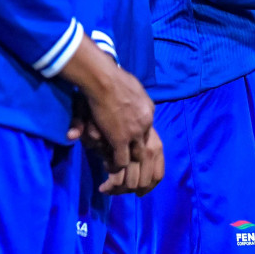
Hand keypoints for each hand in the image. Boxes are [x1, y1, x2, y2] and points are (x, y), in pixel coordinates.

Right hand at [61, 38, 154, 173]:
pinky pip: (122, 161)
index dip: (140, 142)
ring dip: (130, 168)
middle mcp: (146, 123)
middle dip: (141, 161)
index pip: (149, 132)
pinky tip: (109, 168)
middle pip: (148, 149)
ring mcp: (135, 133)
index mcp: (149, 110)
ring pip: (137, 159)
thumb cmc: (113, 78)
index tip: (133, 148)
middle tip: (134, 170)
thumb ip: (134, 97)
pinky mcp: (120, 139)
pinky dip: (116, 167)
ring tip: (123, 175)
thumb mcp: (133, 87)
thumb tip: (133, 95)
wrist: (105, 79)